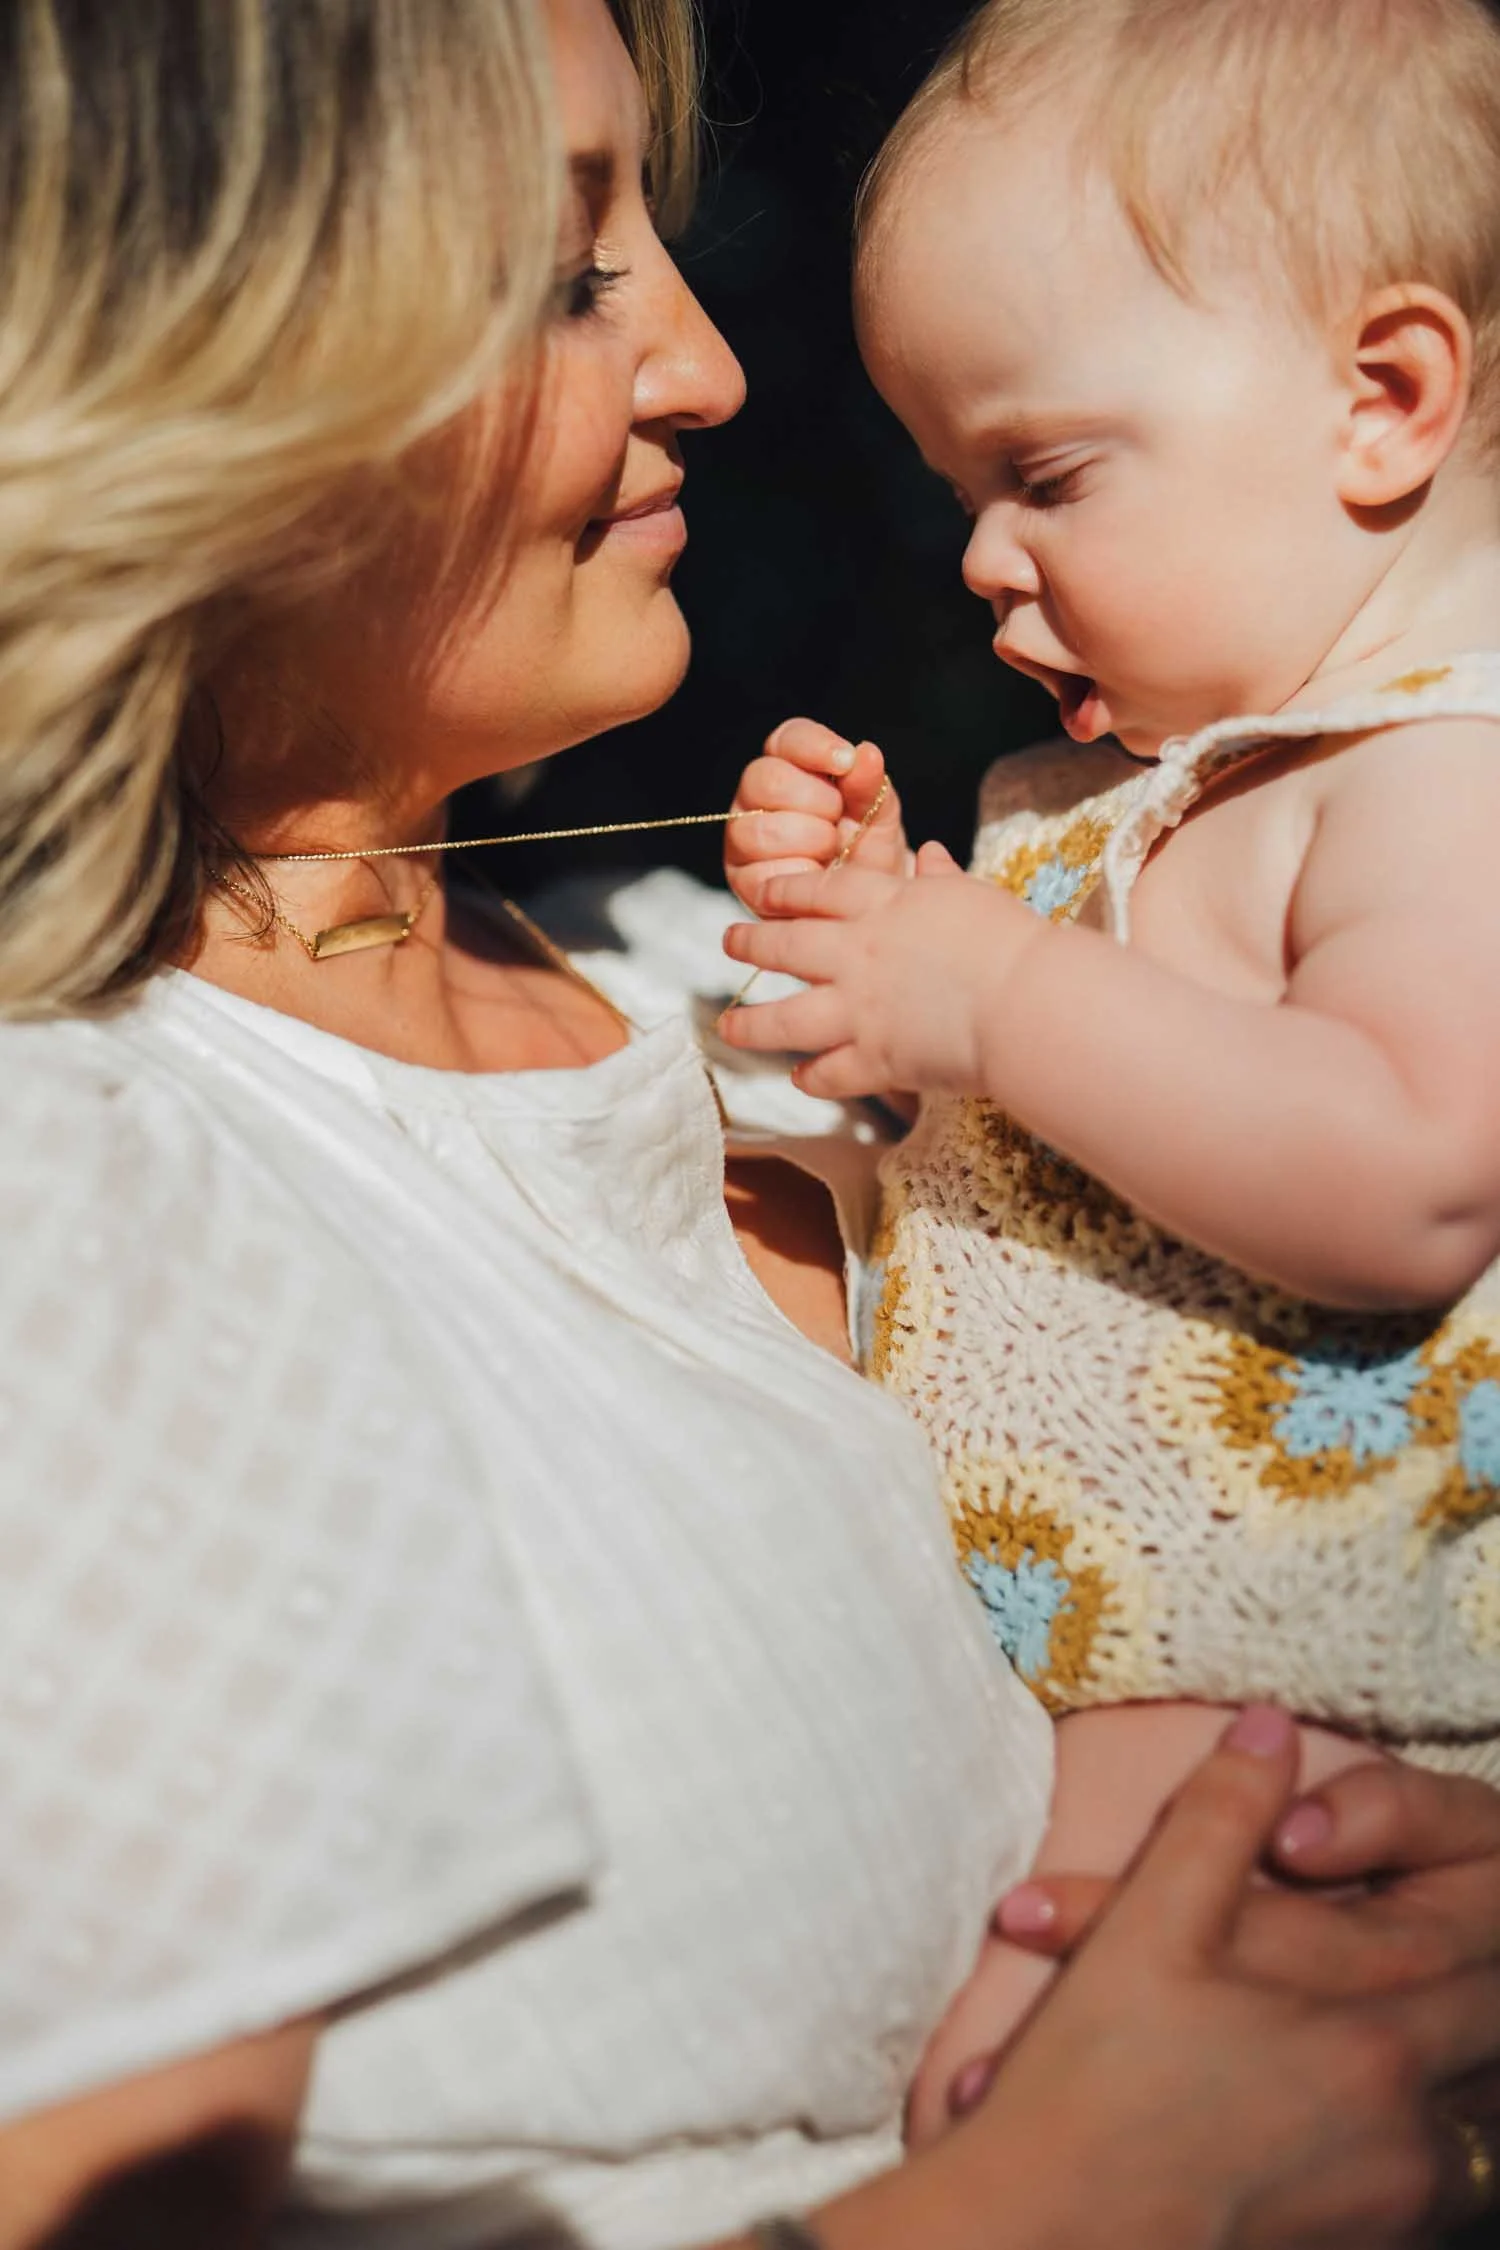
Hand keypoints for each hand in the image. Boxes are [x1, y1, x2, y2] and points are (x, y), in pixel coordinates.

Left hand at [720, 853, 1039, 1099]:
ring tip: (729, 1026)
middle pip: (785, 946)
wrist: (1024, 1000)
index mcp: (883, 906)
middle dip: (750, 944)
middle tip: (728, 942)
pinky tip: (800, 1078)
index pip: (818, 892)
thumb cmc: (1010, 940)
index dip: (784, 892)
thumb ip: (941, 879)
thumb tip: (930, 853)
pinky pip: (830, 1073)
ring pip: (785, 1019)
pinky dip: (812, 1078)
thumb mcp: (972, 894)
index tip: (761, 894)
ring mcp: (859, 1010)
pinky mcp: (875, 1060)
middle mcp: (857, 955)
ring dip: (751, 1024)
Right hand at [725, 720, 907, 917]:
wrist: (866, 909)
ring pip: (759, 827)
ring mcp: (743, 838)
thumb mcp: (879, 819)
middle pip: (765, 778)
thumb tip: (866, 753)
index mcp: (789, 768)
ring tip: (833, 852)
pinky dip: (798, 874)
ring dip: (809, 840)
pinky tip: (817, 876)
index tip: (846, 761)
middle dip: (816, 801)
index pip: (787, 739)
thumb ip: (871, 788)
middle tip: (841, 822)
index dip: (814, 746)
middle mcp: (757, 798)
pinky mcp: (743, 880)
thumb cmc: (868, 854)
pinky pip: (760, 872)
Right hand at [932, 1710, 1499, 2248]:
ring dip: (1453, 2075)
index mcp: (1370, 2041)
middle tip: (1443, 1956)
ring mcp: (1387, 2209)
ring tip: (1414, 2031)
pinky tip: (1355, 2115)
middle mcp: (1405, 2136)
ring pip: (1473, 2128)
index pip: (1483, 1965)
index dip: (1471, 1914)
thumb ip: (1221, 1816)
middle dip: (1470, 1997)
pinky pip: (1432, 2191)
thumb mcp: (1147, 1930)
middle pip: (1490, 2049)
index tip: (1433, 1891)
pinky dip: (1416, 2144)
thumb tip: (1271, 1727)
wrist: (1043, 2244)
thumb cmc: (1091, 2092)